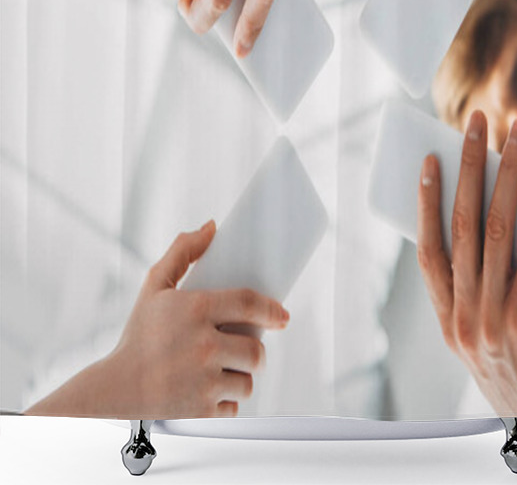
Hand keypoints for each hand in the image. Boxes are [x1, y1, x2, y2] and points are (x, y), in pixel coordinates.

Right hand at [25, 220, 289, 417]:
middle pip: (256, 350)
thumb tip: (211, 227)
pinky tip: (212, 390)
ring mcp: (204, 379)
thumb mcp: (156, 287)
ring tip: (226, 370)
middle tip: (247, 349)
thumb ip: (182, 252)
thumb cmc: (140, 334)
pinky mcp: (201, 408)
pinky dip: (228, 400)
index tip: (282, 316)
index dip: (272, 309)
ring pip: (249, 379)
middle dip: (257, 351)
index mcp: (196, 310)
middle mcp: (204, 345)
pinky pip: (234, 405)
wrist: (113, 386)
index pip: (249, 303)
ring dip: (243, 376)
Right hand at [417, 110, 516, 418]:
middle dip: (469, 166)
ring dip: (506, 174)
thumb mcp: (475, 332)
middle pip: (462, 224)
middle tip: (476, 122)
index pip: (427, 249)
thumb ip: (471, 285)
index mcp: (445, 316)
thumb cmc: (511, 368)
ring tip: (515, 135)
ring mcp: (491, 315)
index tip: (431, 158)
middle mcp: (462, 313)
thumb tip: (486, 217)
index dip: (425, 199)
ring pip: (496, 227)